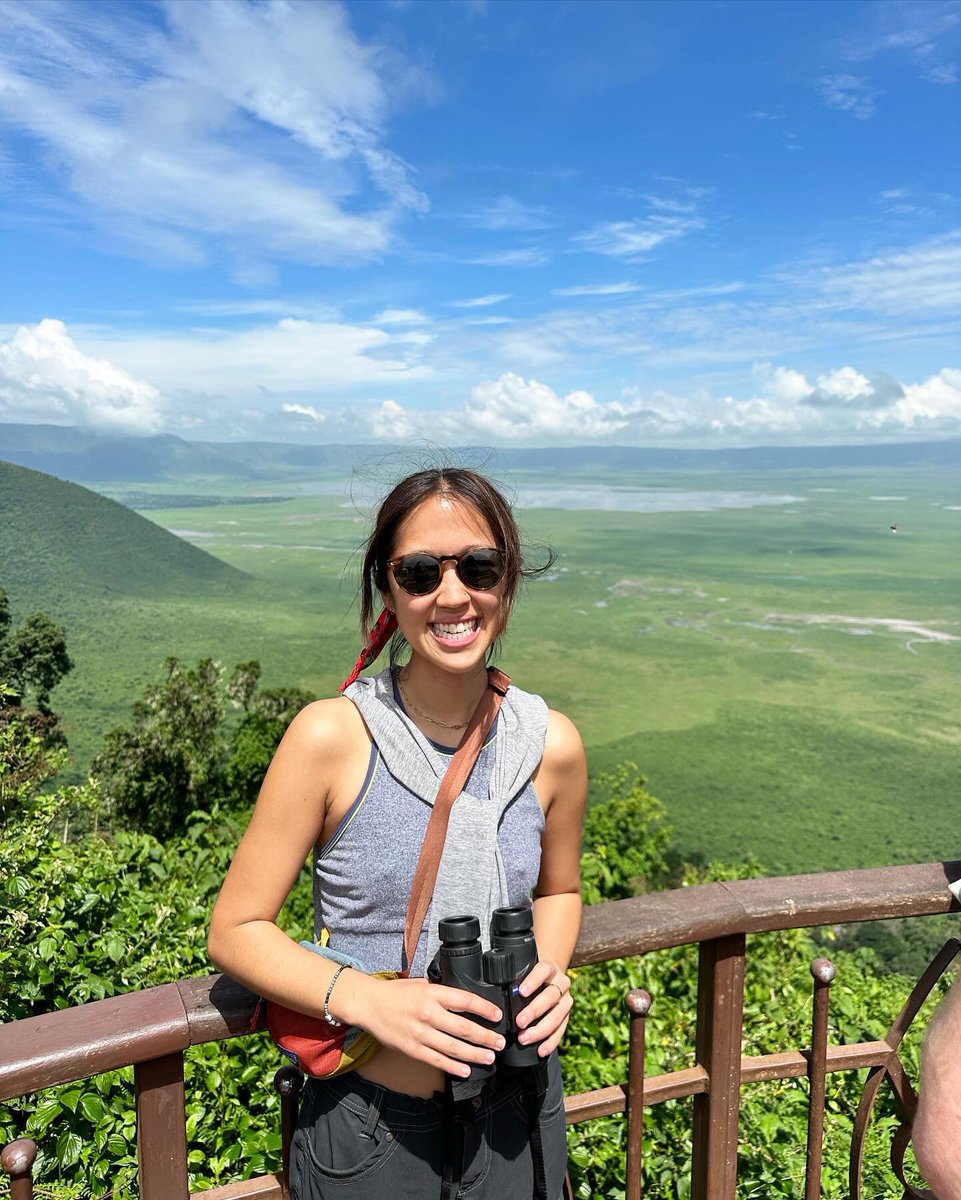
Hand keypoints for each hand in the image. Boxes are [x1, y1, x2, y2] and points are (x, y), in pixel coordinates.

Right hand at [349, 975, 505, 1077]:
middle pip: (464, 1028)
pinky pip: (437, 1060)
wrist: (369, 1004)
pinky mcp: (412, 1049)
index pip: (466, 1000)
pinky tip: (466, 1070)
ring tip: (489, 1057)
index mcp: (433, 994)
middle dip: (486, 1037)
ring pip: (453, 1047)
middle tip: (500, 1042)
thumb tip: (467, 1003)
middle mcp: (428, 1013)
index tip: (497, 1016)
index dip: (485, 1009)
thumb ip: (443, 994)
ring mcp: (420, 1033)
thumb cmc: (397, 993)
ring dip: (474, 1054)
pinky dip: (453, 1067)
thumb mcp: (423, 985)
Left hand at [514, 960, 572, 1056]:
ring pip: (557, 1016)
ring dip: (540, 1030)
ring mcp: (566, 1000)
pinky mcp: (567, 1016)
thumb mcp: (526, 971)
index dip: (533, 981)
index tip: (521, 992)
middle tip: (519, 1022)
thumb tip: (493, 987)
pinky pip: (561, 1030)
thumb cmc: (531, 976)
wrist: (550, 978)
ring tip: (524, 1039)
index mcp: (550, 968)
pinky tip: (541, 1049)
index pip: (543, 970)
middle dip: (534, 1011)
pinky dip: (551, 1041)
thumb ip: (515, 978)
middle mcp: (561, 983)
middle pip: (551, 996)